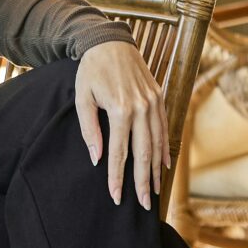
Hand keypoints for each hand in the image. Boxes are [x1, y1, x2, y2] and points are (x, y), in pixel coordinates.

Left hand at [73, 41, 168, 208]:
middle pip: (144, 153)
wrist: (110, 41)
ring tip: (154, 191)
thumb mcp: (82, 98)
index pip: (120, 153)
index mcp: (120, 109)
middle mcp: (141, 107)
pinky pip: (165, 128)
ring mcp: (153, 102)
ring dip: (156, 170)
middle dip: (143, 182)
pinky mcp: (159, 97)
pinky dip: (165, 148)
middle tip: (146, 205)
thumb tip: (98, 159)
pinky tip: (163, 165)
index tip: (116, 197)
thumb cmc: (90, 70)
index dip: (118, 178)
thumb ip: (90, 130)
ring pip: (158, 143)